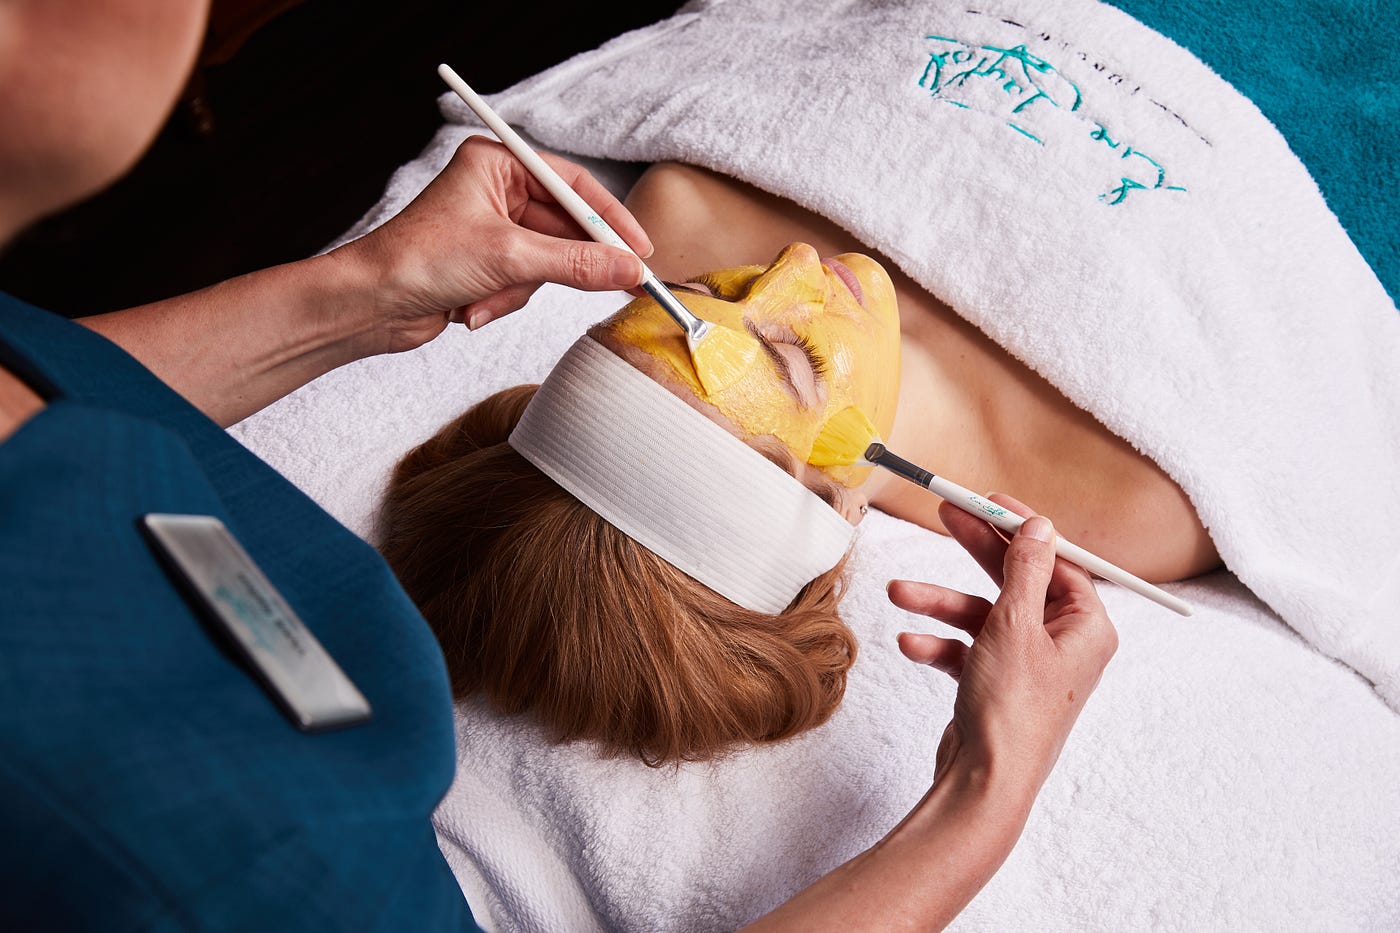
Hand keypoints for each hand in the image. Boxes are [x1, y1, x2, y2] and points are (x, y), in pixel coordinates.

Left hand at [339, 135, 651, 352]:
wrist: (368, 305)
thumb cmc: (418, 260)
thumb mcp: (509, 258)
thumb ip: (576, 264)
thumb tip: (628, 270)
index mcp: (497, 164)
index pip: (573, 184)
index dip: (610, 218)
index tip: (639, 250)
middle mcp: (496, 191)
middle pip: (565, 227)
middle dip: (568, 263)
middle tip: (619, 284)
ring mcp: (492, 230)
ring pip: (548, 263)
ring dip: (521, 289)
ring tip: (486, 296)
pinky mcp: (487, 266)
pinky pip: (525, 285)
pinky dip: (504, 301)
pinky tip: (471, 308)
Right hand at [888, 495, 1117, 800]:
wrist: (984, 783)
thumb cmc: (1011, 710)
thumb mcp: (1015, 625)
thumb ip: (1025, 569)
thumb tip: (1040, 526)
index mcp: (1086, 627)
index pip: (1057, 559)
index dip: (1020, 527)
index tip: (989, 500)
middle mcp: (1062, 644)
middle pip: (1017, 579)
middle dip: (976, 550)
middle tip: (946, 513)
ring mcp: (1027, 665)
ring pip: (982, 615)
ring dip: (940, 603)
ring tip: (898, 593)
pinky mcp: (996, 684)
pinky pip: (967, 649)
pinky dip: (939, 644)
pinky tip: (911, 645)